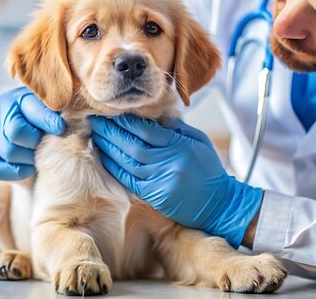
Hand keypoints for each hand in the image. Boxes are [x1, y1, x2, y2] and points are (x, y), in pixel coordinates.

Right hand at [0, 86, 65, 180]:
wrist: (41, 139)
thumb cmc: (55, 123)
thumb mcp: (60, 112)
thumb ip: (66, 113)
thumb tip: (74, 121)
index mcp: (20, 97)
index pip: (30, 110)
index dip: (48, 121)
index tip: (61, 128)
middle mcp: (0, 111)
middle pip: (15, 132)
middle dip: (36, 142)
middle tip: (46, 145)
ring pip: (8, 152)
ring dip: (29, 158)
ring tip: (40, 156)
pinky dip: (17, 172)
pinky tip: (30, 168)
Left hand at [88, 114, 262, 247]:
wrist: (220, 204)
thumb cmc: (209, 170)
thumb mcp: (200, 141)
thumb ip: (178, 127)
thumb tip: (157, 113)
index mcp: (180, 146)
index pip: (147, 130)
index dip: (126, 121)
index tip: (112, 111)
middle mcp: (168, 163)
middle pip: (132, 145)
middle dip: (111, 132)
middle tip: (95, 120)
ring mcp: (159, 181)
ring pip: (127, 161)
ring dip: (109, 148)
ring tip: (96, 136)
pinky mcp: (154, 195)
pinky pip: (129, 179)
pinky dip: (115, 167)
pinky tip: (105, 157)